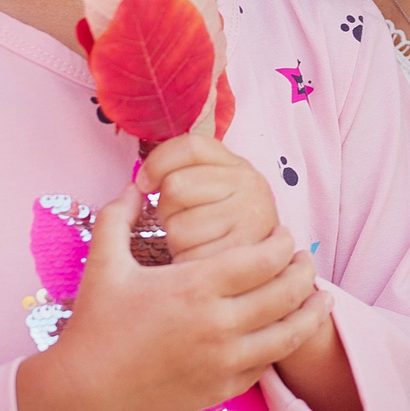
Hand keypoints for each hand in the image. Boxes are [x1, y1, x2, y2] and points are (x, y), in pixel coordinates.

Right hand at [16, 173, 324, 410]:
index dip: (282, 244)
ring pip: (288, 333)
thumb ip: (118, 215)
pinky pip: (268, 363)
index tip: (283, 235)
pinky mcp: (223, 389)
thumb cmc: (96, 323)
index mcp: (195, 286)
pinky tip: (285, 330)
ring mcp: (224, 361)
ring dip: (310, 311)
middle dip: (304, 271)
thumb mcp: (103, 261)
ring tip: (320, 296)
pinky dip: (282, 344)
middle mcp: (218, 324)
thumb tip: (134, 183)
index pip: (264, 258)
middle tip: (304, 259)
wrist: (87, 391)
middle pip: (286, 292)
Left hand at [144, 133, 279, 261]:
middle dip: (166, 209)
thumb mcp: (215, 187)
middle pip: (176, 186)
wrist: (270, 261)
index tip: (143, 184)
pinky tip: (199, 260)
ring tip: (193, 243)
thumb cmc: (226, 223)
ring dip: (175, 241)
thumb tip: (139, 184)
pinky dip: (185, 263)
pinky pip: (188, 258)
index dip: (157, 163)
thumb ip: (184, 172)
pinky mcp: (241, 255)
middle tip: (180, 220)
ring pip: (177, 227)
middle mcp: (250, 186)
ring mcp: (250, 220)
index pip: (190, 147)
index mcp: (238, 165)